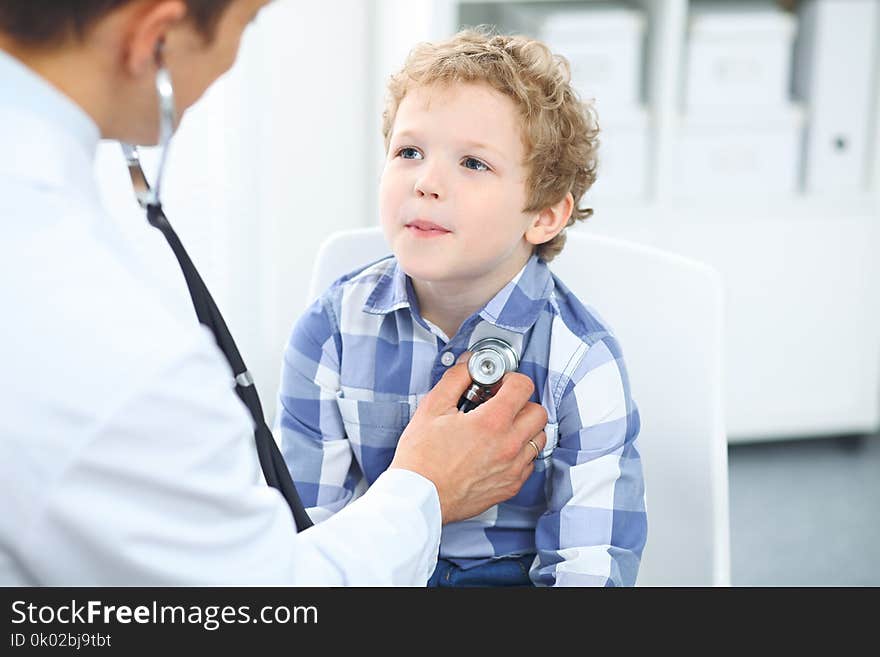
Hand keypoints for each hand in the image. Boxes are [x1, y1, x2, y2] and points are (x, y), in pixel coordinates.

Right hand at [389, 361, 547, 523]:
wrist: (419, 498)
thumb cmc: (422, 458)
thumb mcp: (432, 408)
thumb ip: (456, 379)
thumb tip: (469, 365)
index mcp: (492, 423)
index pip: (523, 387)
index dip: (510, 378)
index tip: (498, 384)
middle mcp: (509, 446)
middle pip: (538, 412)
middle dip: (522, 402)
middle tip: (501, 404)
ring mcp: (512, 468)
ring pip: (539, 438)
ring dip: (525, 427)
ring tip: (501, 427)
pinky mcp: (510, 486)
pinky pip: (530, 463)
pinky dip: (520, 453)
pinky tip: (499, 450)